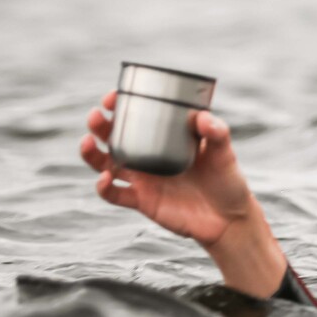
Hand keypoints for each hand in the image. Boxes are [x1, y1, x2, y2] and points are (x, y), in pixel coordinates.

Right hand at [80, 91, 287, 296]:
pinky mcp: (142, 201)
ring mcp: (143, 179)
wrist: (229, 219)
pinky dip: (103, 187)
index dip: (122, 106)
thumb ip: (217, 133)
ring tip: (87, 142)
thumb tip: (202, 116)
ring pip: (106, 164)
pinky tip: (104, 178)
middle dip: (100, 125)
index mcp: (165, 139)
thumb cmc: (227, 182)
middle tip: (96, 116)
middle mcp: (149, 156)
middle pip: (114, 138)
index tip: (114, 96)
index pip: (138, 117)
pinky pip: (114, 194)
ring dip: (91, 154)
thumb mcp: (224, 153)